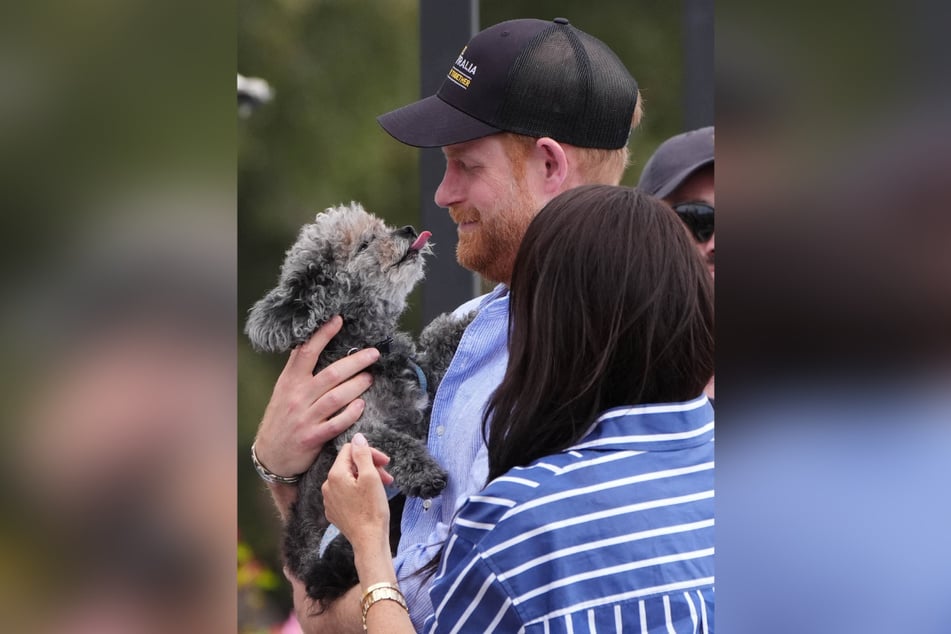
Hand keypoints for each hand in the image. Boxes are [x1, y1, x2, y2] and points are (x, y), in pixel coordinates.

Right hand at [253, 316, 379, 479]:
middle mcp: (297, 397)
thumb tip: (313, 342)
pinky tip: (361, 405)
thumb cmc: (281, 418)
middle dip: (355, 361)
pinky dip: (351, 413)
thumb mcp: (283, 390)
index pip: (306, 352)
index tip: (339, 320)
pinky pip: (337, 423)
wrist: (270, 456)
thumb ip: (298, 370)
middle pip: (331, 374)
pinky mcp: (313, 438)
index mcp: (289, 382)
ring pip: (337, 397)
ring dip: (358, 385)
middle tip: (373, 353)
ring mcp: (305, 418)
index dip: (322, 335)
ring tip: (371, 377)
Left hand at [323, 433, 393, 553]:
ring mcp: (329, 500)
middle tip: (387, 476)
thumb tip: (357, 437)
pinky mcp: (334, 512)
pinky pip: (345, 494)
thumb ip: (362, 454)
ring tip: (383, 487)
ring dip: (366, 479)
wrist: (368, 541)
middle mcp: (327, 486)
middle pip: (349, 465)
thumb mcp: (370, 477)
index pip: (350, 450)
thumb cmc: (372, 509)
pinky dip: (358, 492)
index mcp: (335, 474)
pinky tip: (371, 499)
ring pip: (348, 480)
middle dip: (369, 466)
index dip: (369, 452)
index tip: (384, 462)